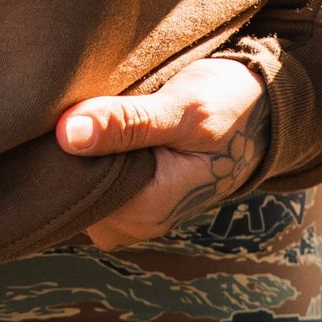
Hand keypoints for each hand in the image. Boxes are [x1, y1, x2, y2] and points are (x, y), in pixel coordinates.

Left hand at [56, 54, 268, 248]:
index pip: (72, 188)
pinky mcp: (128, 191)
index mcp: (146, 211)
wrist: (262, 110)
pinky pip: (91, 171)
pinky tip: (99, 117)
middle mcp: (133, 221)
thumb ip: (129, 122)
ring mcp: (129, 209)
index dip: (60, 149)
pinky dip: (91, 144)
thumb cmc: (230, 109)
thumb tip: (66, 134)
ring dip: (79, 143)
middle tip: (77, 99)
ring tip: (94, 105)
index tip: (61, 108)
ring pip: (78, 177)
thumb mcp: (185, 110)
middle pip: (70, 186)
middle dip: (66, 146)